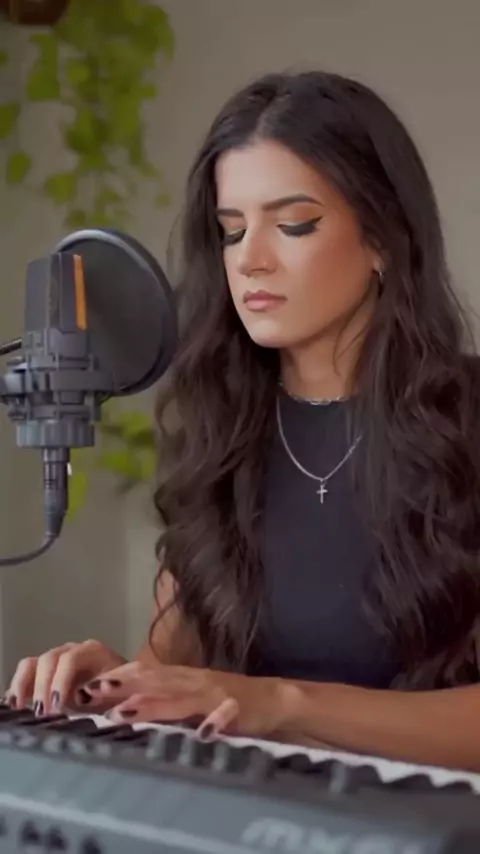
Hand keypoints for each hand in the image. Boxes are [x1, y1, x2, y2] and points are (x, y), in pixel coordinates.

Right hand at [4, 640, 125, 715]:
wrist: (124, 690)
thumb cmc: (122, 692)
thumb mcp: (119, 693)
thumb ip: (104, 692)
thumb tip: (84, 695)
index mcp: (93, 651)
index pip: (70, 658)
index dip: (60, 681)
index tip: (56, 706)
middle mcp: (72, 650)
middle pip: (49, 659)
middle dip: (42, 686)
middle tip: (42, 713)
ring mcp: (57, 659)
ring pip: (33, 663)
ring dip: (24, 685)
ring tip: (19, 707)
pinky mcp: (46, 672)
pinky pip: (27, 672)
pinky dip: (18, 687)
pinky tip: (15, 705)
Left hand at [80, 661, 296, 738]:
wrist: (272, 698)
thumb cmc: (224, 701)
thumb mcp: (189, 696)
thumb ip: (161, 698)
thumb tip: (119, 706)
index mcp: (180, 678)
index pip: (143, 673)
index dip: (116, 678)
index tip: (86, 686)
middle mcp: (193, 681)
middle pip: (154, 681)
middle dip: (123, 686)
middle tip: (93, 692)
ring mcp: (215, 694)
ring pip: (181, 697)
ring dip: (154, 703)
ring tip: (125, 711)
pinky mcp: (239, 708)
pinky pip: (226, 714)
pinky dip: (214, 722)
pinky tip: (203, 733)